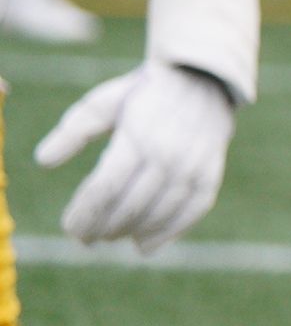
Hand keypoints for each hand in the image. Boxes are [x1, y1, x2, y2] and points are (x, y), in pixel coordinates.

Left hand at [38, 62, 233, 251]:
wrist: (203, 79)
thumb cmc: (142, 94)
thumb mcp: (103, 103)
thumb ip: (73, 131)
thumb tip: (43, 161)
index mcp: (138, 136)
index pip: (106, 188)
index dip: (86, 214)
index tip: (71, 228)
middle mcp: (169, 154)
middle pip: (130, 206)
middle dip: (104, 228)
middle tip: (86, 238)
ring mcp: (193, 166)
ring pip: (159, 213)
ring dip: (131, 232)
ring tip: (112, 236)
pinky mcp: (211, 174)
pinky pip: (191, 211)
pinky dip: (169, 233)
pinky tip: (146, 245)